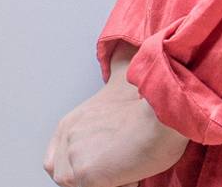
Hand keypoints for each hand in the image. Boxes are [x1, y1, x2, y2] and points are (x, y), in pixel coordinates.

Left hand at [43, 54, 188, 186]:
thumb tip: (119, 48)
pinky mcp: (82, 175)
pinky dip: (118, 185)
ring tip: (127, 160)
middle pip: (71, 177)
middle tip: (122, 157)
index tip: (104, 161)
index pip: (59, 163)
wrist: (162, 112)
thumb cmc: (150, 104)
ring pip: (85, 186)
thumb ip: (114, 67)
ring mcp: (72, 157)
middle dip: (96, 174)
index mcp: (69, 123)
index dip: (84, 165)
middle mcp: (66, 138)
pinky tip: (130, 169)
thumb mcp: (122, 79)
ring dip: (108, 180)